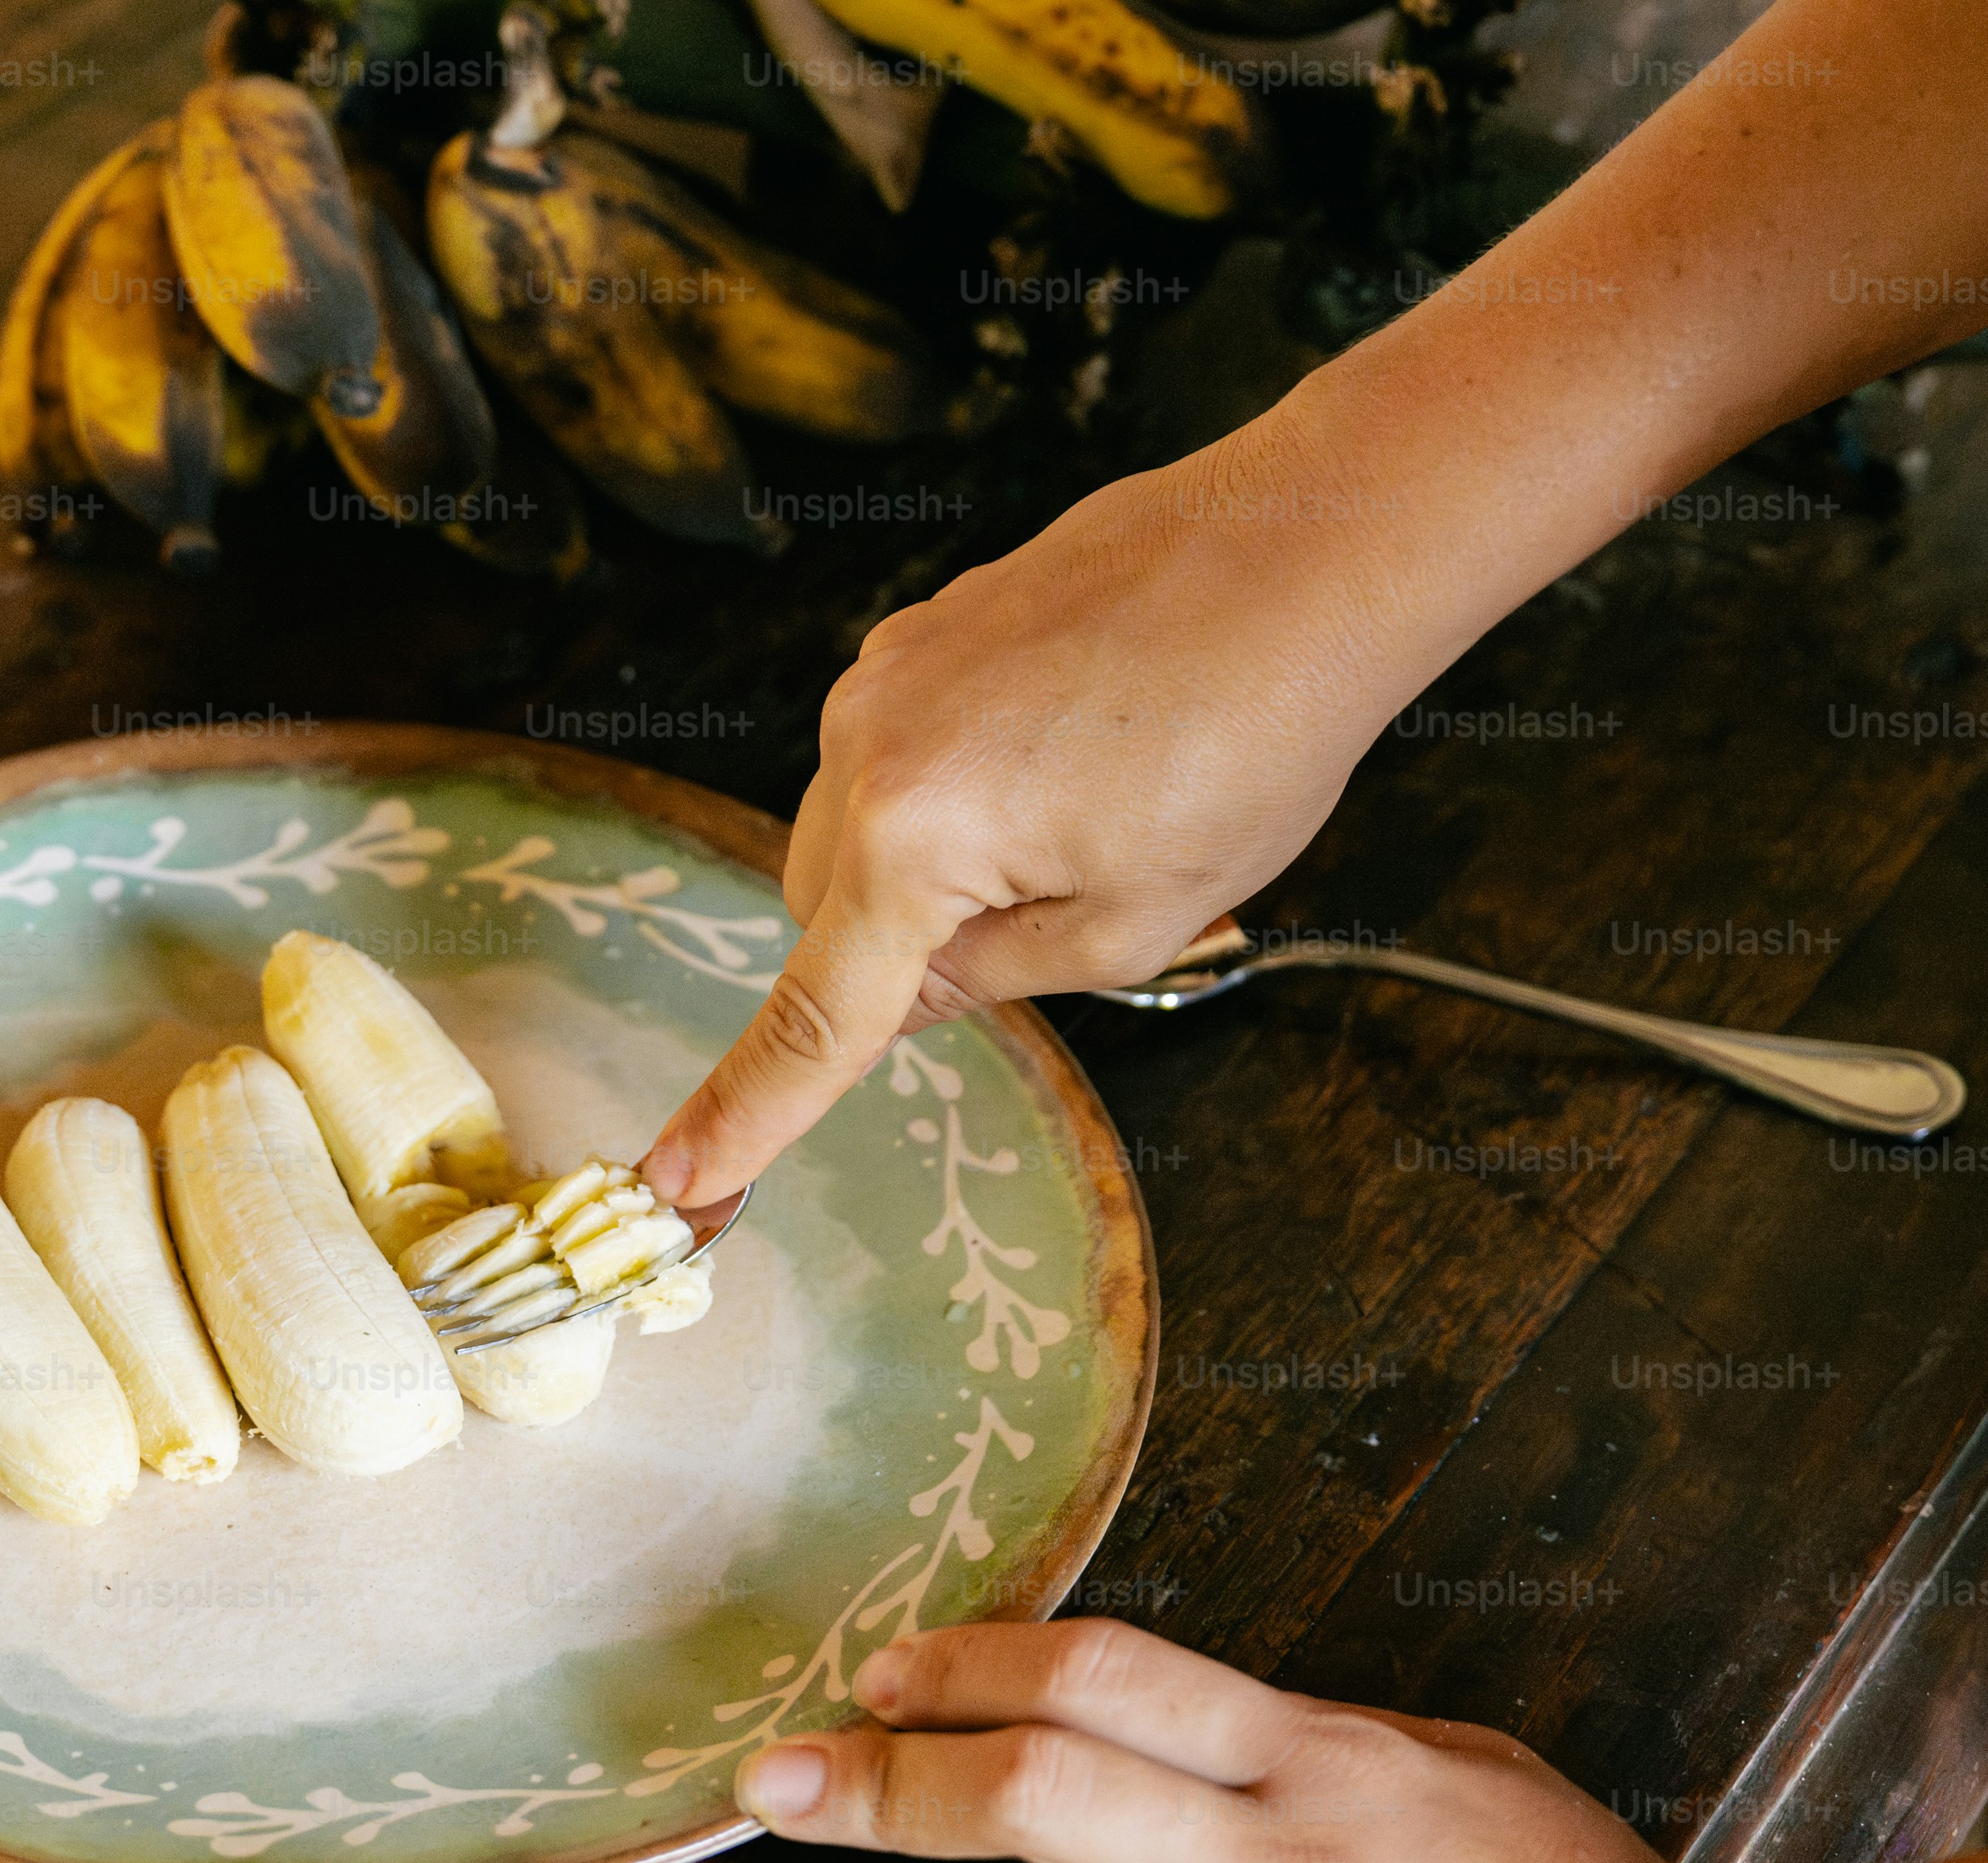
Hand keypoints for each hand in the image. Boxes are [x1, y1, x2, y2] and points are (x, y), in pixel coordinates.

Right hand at [639, 434, 1410, 1210]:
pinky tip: (1073, 753)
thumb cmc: (1251, 736)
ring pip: (855, 826)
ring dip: (929, 862)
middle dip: (895, 949)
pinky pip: (896, 749)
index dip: (746, 1113)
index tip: (678, 1184)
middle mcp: (868, 742)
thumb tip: (907, 992)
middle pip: (821, 910)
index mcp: (915, 836)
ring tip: (1085, 813)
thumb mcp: (1134, 924)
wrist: (1309, 553)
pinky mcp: (922, 626)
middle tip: (1044, 924)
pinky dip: (953, 786)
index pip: (813, 1013)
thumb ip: (994, 978)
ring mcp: (888, 670)